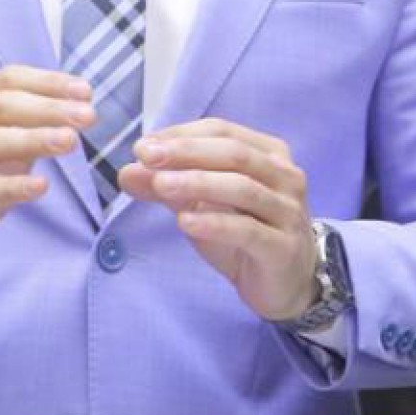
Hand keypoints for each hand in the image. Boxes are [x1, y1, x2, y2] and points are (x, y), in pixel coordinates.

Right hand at [0, 66, 93, 280]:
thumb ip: (24, 129)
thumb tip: (73, 111)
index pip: (6, 79)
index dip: (48, 82)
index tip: (85, 92)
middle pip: (0, 105)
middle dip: (48, 108)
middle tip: (87, 116)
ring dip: (35, 139)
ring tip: (71, 142)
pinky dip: (13, 186)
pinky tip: (41, 186)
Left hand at [117, 118, 318, 321]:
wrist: (287, 283)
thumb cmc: (245, 233)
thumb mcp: (202, 205)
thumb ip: (169, 185)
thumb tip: (127, 170)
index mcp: (268, 153)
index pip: (222, 131)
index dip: (181, 134)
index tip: (143, 146)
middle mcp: (285, 176)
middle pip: (234, 153)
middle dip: (186, 152)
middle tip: (146, 157)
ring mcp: (288, 211)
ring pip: (243, 188)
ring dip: (197, 183)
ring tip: (160, 185)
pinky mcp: (283, 247)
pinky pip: (248, 230)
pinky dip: (214, 222)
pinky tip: (184, 222)